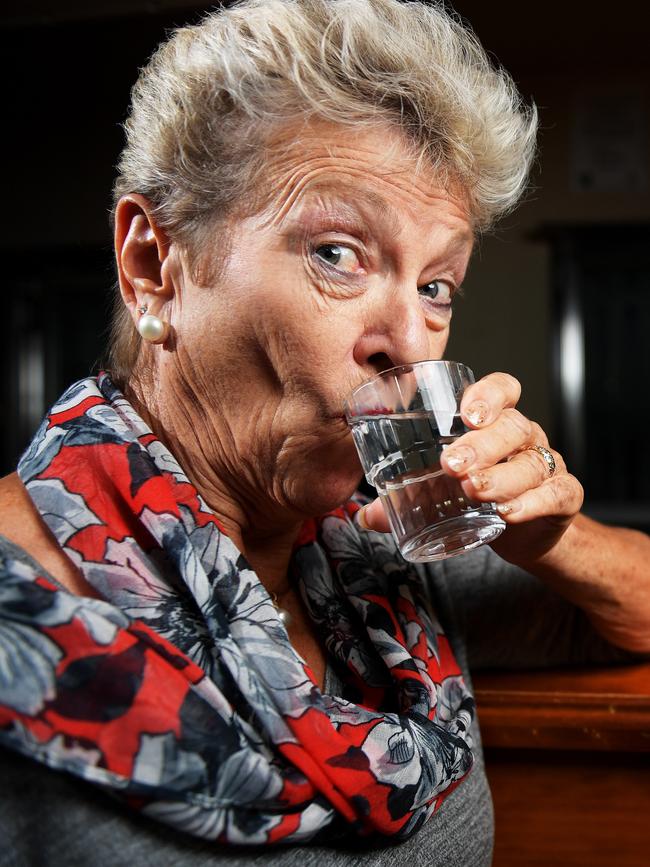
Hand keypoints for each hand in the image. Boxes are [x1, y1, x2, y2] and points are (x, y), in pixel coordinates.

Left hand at [358, 372, 583, 568]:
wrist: (528, 536)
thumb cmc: (482, 498)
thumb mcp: (443, 493)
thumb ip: (405, 500)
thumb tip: (365, 516)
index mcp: (496, 423)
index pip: (503, 389)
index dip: (488, 394)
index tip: (465, 412)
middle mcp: (525, 438)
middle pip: (512, 427)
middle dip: (481, 444)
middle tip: (452, 464)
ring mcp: (548, 465)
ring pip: (531, 463)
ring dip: (500, 477)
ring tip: (473, 490)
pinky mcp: (563, 496)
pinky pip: (556, 493)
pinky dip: (532, 503)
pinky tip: (508, 513)